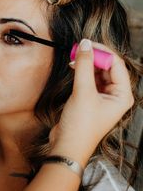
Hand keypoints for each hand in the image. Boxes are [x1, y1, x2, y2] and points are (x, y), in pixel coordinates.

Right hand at [50, 39, 134, 164]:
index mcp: (123, 95)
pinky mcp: (90, 100)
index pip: (116, 65)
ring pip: (98, 73)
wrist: (67, 146)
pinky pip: (89, 80)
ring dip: (86, 64)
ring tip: (74, 57)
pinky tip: (73, 68)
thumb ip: (83, 66)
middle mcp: (116, 96)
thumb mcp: (83, 92)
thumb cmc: (81, 126)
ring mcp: (103, 98)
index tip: (86, 44)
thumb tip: (84, 45)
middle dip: (94, 57)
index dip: (102, 52)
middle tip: (78, 48)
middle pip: (108, 67)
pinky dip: (82, 72)